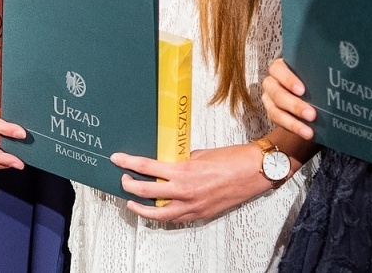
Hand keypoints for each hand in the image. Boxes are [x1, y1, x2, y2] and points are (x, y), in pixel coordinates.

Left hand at [113, 142, 277, 222]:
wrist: (255, 171)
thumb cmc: (232, 159)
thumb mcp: (199, 154)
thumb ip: (180, 160)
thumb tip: (167, 162)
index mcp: (183, 171)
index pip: (147, 167)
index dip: (129, 163)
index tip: (117, 159)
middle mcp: (185, 191)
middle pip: (147, 192)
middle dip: (130, 186)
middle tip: (123, 180)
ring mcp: (193, 205)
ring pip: (159, 213)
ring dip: (142, 208)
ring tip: (132, 202)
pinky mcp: (201, 213)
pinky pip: (176, 218)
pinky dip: (163, 215)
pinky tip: (157, 210)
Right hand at [262, 58, 315, 140]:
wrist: (309, 92)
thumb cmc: (311, 78)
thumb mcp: (312, 73)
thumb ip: (317, 74)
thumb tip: (336, 79)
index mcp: (280, 67)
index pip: (278, 70)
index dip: (288, 80)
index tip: (302, 90)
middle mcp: (272, 82)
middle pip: (277, 93)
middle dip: (294, 105)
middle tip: (311, 115)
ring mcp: (270, 98)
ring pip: (274, 110)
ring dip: (292, 122)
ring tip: (308, 132)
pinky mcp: (272, 112)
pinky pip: (277, 121)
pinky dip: (292, 128)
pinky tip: (305, 133)